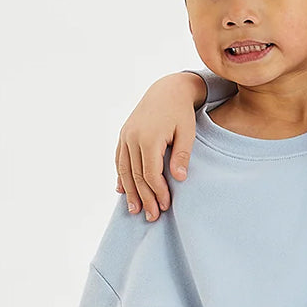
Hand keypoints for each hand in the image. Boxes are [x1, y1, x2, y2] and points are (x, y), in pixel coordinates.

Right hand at [115, 72, 205, 221]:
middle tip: (152, 217)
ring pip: (124, 170)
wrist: (167, 90)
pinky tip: (122, 191)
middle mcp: (132, 137)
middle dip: (144, 198)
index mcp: (149, 138)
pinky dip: (120, 176)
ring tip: (134, 210)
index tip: (165, 206)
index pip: (150, 173)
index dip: (157, 192)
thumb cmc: (181, 112)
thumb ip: (182, 154)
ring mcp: (125, 136)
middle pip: (136, 175)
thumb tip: (179, 179)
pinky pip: (119, 160)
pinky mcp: (124, 135)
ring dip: (130, 192)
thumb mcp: (187, 132)